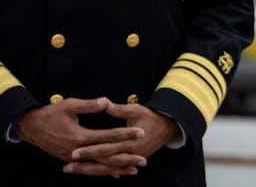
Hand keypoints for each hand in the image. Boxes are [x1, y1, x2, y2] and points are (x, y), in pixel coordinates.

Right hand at [17, 97, 146, 177]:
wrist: (31, 127)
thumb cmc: (51, 114)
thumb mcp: (69, 105)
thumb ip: (89, 105)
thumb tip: (105, 101)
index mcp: (81, 136)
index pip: (109, 136)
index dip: (126, 134)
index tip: (141, 132)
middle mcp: (79, 150)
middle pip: (107, 157)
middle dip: (126, 158)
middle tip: (143, 159)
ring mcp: (74, 158)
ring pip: (99, 167)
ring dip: (118, 169)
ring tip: (134, 170)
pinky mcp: (71, 160)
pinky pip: (90, 169)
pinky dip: (104, 172)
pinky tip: (115, 175)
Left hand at [63, 101, 180, 175]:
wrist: (166, 128)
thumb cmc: (150, 116)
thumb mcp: (135, 109)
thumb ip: (119, 110)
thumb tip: (104, 104)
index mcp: (128, 141)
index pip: (105, 148)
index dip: (89, 150)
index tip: (74, 152)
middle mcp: (128, 154)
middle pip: (102, 162)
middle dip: (84, 165)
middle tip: (67, 165)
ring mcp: (129, 160)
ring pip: (106, 170)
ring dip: (89, 171)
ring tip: (72, 170)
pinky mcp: (130, 162)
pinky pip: (113, 171)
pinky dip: (102, 173)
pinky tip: (90, 174)